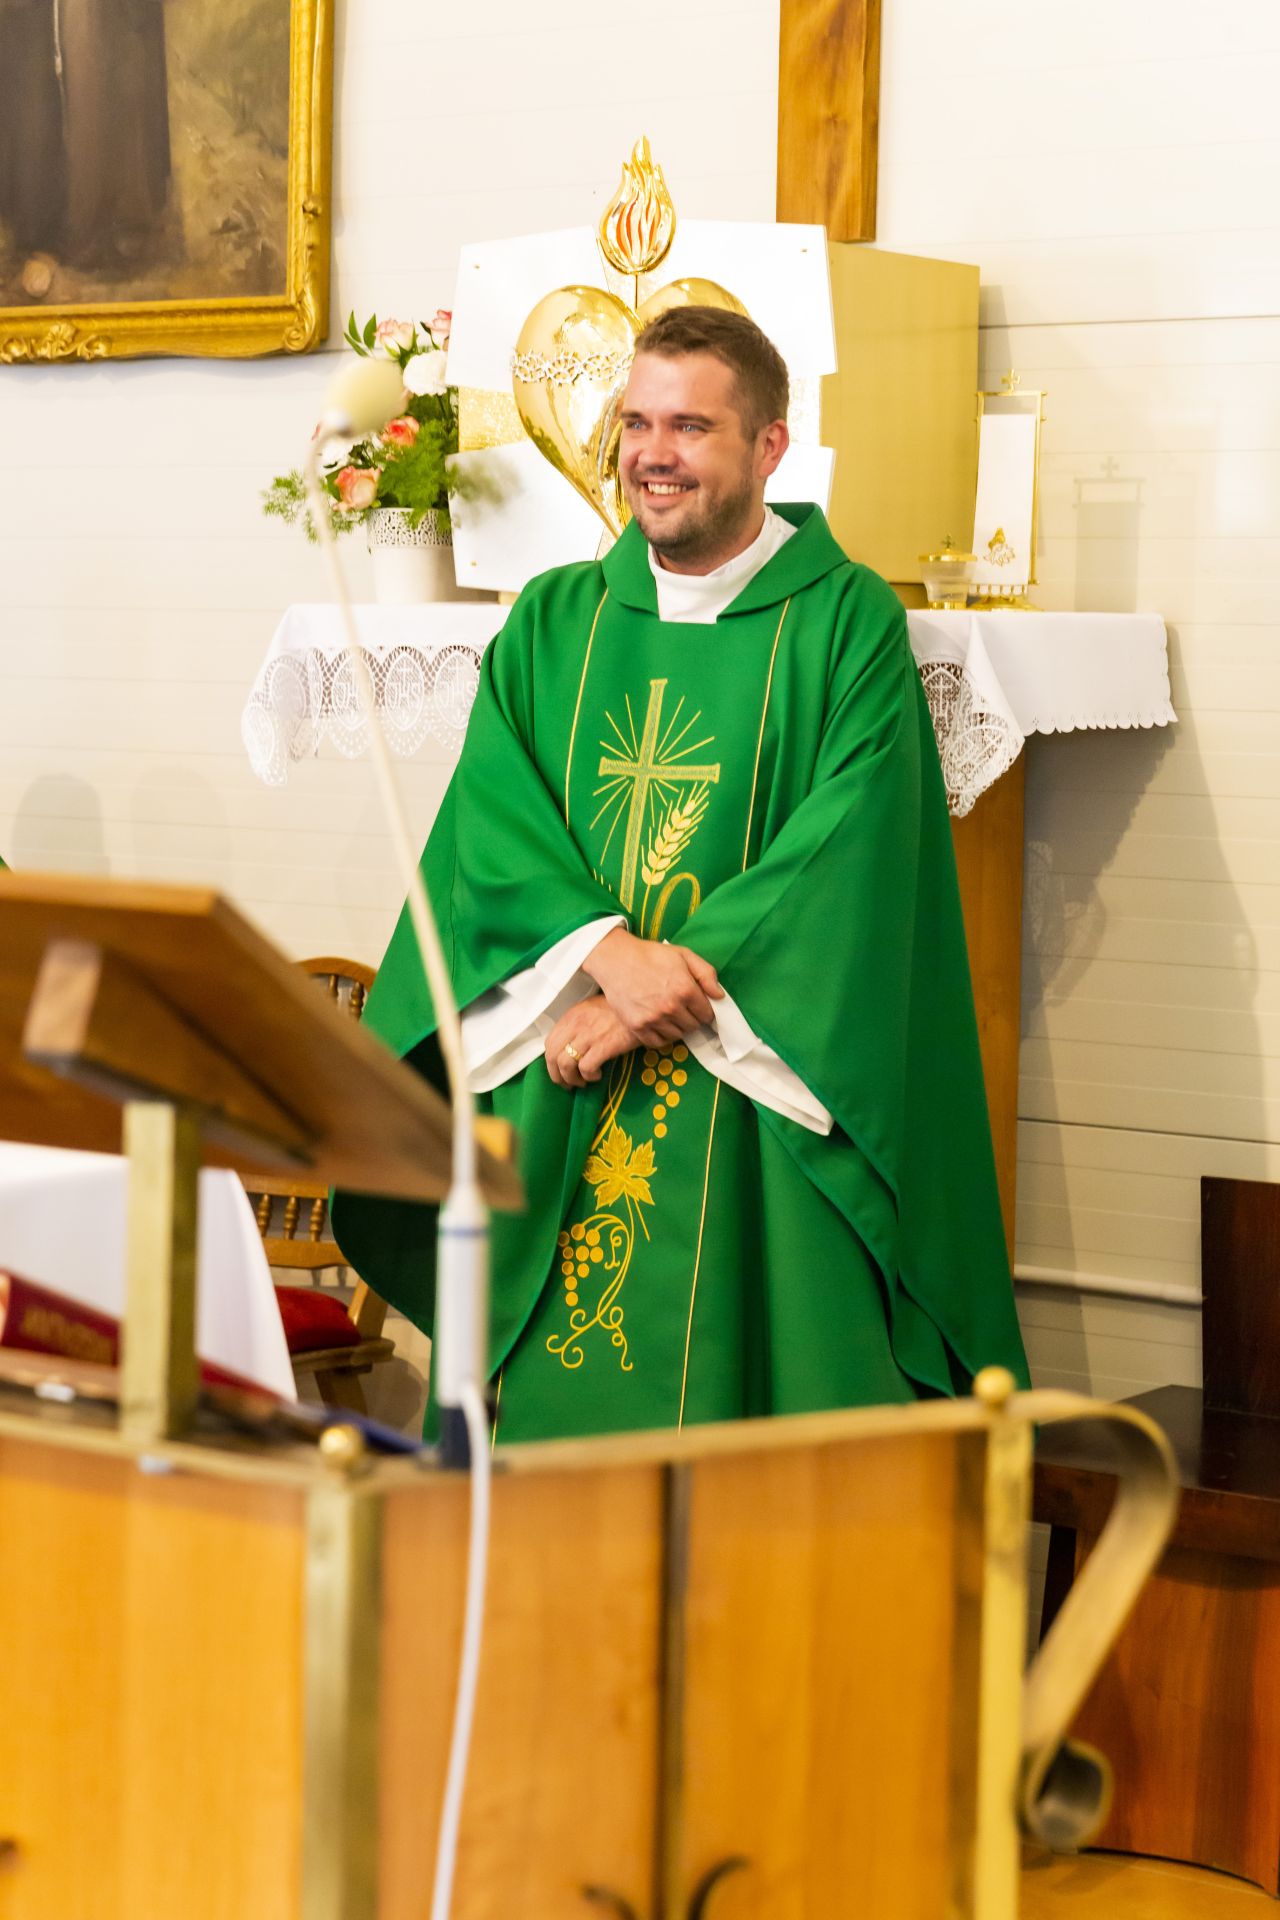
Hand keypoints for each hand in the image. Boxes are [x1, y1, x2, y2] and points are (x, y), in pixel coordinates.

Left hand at [545, 995, 640, 1089]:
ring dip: (572, 1079)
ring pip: (566, 1064)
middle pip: (553, 1056)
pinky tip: (597, 1075)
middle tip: (567, 1084)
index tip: (558, 1071)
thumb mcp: (592, 1009)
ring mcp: (588, 1036)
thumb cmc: (619, 1011)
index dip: (551, 1062)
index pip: (549, 1042)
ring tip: (582, 1082)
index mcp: (572, 1016)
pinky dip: (589, 1076)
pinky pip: (586, 1068)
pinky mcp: (603, 1046)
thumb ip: (577, 1024)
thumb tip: (569, 1045)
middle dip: (557, 1075)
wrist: (641, 1008)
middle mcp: (576, 1025)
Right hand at [581, 927, 723, 1047]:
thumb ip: (706, 974)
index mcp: (685, 989)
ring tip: (670, 1014)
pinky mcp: (637, 1027)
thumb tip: (719, 996)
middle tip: (684, 1008)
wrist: (616, 960)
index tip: (699, 1007)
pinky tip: (659, 1024)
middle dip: (692, 1018)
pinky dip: (661, 1036)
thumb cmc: (651, 955)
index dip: (706, 1010)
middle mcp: (671, 1007)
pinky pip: (658, 1043)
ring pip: (677, 1035)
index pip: (707, 1014)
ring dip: (678, 1027)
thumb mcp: (683, 955)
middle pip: (693, 1026)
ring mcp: (653, 1019)